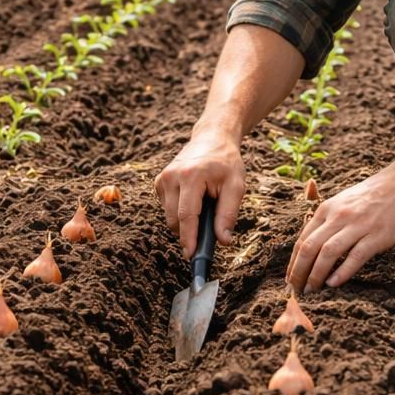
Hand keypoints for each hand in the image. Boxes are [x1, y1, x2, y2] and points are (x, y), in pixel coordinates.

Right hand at [155, 129, 244, 257]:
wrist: (212, 138)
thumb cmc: (226, 163)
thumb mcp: (236, 186)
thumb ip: (228, 214)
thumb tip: (223, 241)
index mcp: (191, 176)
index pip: (186, 215)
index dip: (189, 238)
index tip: (191, 256)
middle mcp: (171, 176)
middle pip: (175, 220)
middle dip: (189, 232)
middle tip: (209, 230)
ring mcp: (162, 178)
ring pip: (169, 216)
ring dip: (185, 221)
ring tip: (204, 206)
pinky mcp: (159, 182)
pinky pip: (167, 208)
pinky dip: (179, 211)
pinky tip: (193, 199)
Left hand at [286, 168, 394, 292]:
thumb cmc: (376, 194)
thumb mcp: (344, 200)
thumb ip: (329, 219)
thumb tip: (314, 245)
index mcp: (327, 208)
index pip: (302, 240)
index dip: (294, 263)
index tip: (290, 280)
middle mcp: (338, 216)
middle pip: (309, 248)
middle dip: (299, 273)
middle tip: (296, 291)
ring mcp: (358, 225)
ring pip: (328, 253)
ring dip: (316, 275)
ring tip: (312, 290)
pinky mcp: (377, 235)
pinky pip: (355, 256)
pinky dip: (342, 272)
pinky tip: (333, 284)